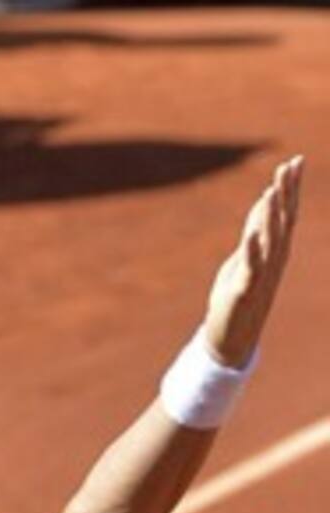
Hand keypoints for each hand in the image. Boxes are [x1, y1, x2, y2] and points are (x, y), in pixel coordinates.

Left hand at [203, 156, 303, 368]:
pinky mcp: (243, 290)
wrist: (233, 335)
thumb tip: (267, 197)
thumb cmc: (239, 293)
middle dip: (287, 193)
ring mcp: (260, 275)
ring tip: (272, 191)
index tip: (296, 160)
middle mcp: (273, 260)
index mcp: (275, 250)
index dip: (291, 187)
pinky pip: (250, 269)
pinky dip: (251, 251)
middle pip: (282, 221)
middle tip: (290, 166)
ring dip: (271, 216)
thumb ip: (256, 227)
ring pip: (269, 241)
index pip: (286, 213)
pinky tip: (251, 235)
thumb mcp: (247, 254)